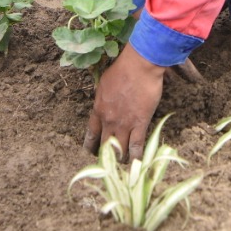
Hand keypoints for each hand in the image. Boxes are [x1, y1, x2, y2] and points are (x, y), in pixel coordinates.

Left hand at [83, 44, 166, 160]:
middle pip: (104, 144)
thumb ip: (102, 99)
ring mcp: (124, 124)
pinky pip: (136, 146)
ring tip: (122, 164)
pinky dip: (136, 156)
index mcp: (98, 110)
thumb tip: (103, 105)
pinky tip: (136, 163)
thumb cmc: (122, 70)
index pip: (91, 133)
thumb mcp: (104, 84)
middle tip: (108, 163)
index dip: (90, 145)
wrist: (139, 66)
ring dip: (120, 158)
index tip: (90, 152)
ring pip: (119, 149)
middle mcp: (108, 120)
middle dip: (105, 155)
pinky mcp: (140, 124)